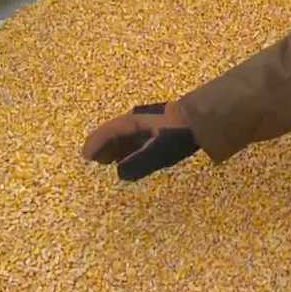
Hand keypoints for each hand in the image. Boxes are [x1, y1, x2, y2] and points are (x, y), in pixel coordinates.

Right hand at [81, 101, 199, 180]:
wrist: (205, 119)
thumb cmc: (179, 134)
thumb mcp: (156, 151)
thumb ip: (136, 163)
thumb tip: (119, 172)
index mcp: (133, 121)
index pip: (108, 132)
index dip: (95, 144)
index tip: (85, 157)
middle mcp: (138, 119)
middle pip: (115, 132)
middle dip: (104, 147)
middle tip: (95, 162)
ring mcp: (150, 122)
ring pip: (127, 135)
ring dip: (117, 148)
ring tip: (110, 162)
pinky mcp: (160, 127)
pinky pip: (138, 138)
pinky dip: (130, 148)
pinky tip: (132, 157)